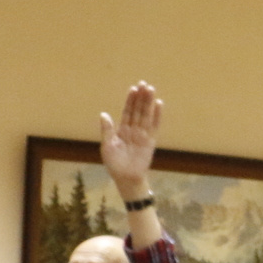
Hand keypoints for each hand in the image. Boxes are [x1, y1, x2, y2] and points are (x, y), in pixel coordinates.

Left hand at [100, 82, 162, 196]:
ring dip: (149, 102)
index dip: (130, 100)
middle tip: (144, 84)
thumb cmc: (114, 164)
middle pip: (138, 110)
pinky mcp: (150, 141)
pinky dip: (157, 115)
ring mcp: (143, 134)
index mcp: (122, 129)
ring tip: (151, 89)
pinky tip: (159, 104)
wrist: (126, 178)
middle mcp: (133, 129)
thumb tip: (103, 114)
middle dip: (141, 97)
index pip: (127, 111)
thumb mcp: (107, 146)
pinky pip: (155, 126)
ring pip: (146, 115)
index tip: (133, 89)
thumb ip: (107, 130)